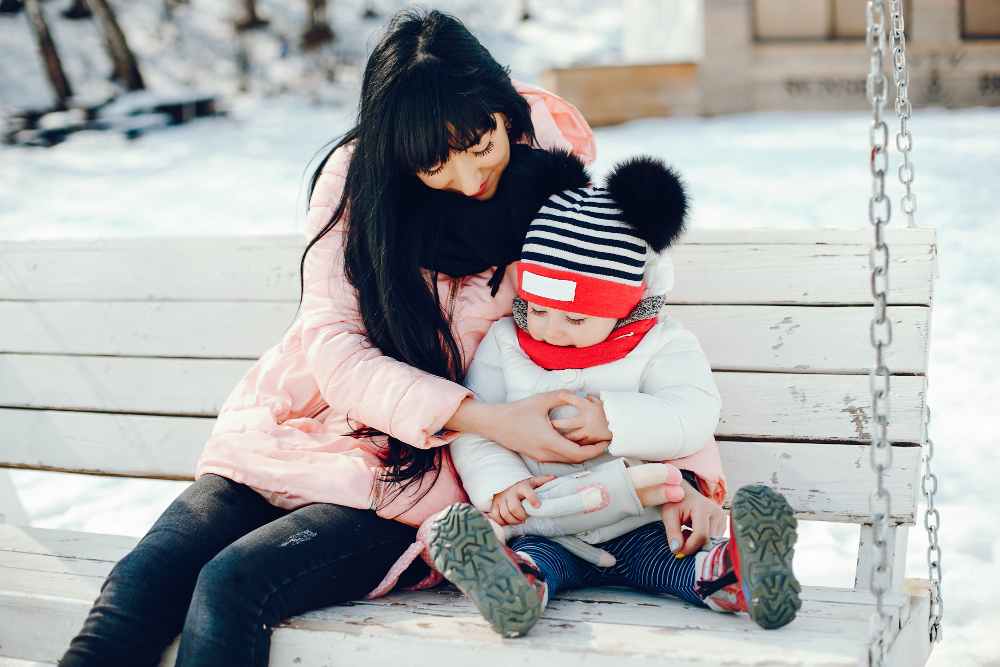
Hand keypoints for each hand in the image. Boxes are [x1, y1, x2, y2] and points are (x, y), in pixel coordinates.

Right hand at [489, 391, 609, 463]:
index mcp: (549, 441)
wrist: (495, 424)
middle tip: (604, 442)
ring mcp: (541, 457)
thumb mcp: (541, 400)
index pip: (579, 453)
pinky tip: (576, 442)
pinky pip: (559, 458)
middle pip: (576, 459)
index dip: (595, 450)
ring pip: (567, 460)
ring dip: (582, 453)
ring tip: (594, 442)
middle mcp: (546, 453)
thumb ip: (562, 396)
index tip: (606, 442)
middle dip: (592, 452)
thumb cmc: (517, 411)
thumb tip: (580, 393)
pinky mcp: (537, 456)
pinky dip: (571, 453)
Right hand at [489, 475, 555, 525]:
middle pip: (514, 508)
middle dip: (521, 516)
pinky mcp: (494, 505)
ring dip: (513, 521)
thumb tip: (554, 477)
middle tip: (525, 518)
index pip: (527, 492)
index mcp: (522, 487)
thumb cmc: (523, 486)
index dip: (532, 498)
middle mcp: (510, 492)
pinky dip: (502, 522)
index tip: (538, 506)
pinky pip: (495, 516)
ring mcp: (501, 499)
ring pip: (505, 514)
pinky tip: (508, 522)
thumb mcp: (532, 482)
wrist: (505, 485)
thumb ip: (542, 481)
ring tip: (519, 521)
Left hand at [550, 393, 612, 444]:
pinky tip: (564, 444)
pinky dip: (571, 443)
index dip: (565, 396)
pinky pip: (579, 443)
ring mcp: (589, 430)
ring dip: (562, 436)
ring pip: (572, 436)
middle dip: (557, 424)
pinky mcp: (591, 439)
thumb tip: (579, 396)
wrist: (621, 424)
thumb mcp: (598, 402)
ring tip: (553, 436)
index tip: (557, 395)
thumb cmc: (607, 412)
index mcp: (588, 407)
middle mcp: (588, 419)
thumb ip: (587, 399)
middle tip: (549, 424)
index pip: (574, 400)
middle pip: (568, 423)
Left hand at [660, 479, 726, 556]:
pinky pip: (714, 541)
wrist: (684, 493)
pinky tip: (693, 533)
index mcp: (703, 508)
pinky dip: (702, 542)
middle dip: (693, 547)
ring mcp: (722, 519)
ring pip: (712, 543)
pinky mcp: (723, 524)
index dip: (689, 547)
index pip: (701, 535)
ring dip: (698, 545)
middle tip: (680, 541)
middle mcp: (717, 513)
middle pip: (708, 541)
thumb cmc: (675, 502)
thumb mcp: (669, 515)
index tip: (678, 551)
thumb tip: (677, 550)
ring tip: (686, 533)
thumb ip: (672, 532)